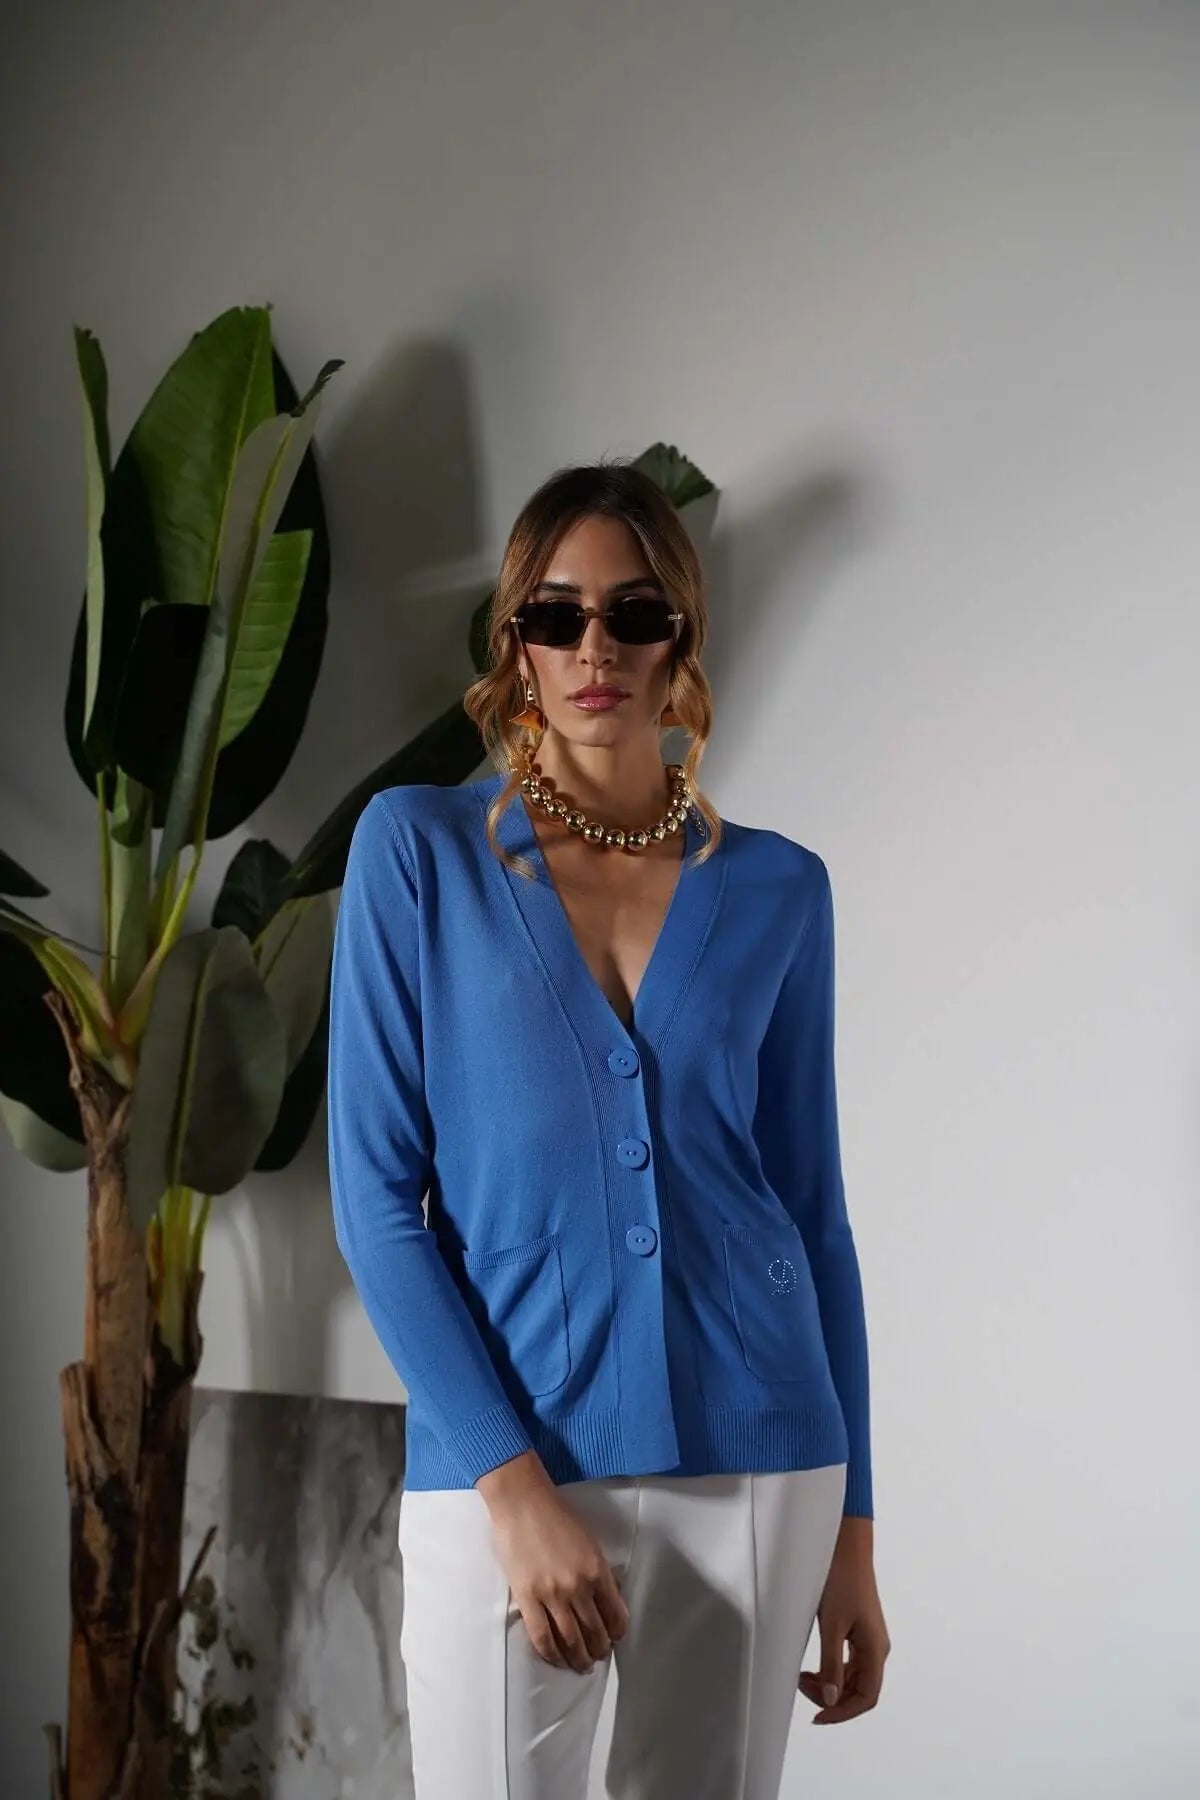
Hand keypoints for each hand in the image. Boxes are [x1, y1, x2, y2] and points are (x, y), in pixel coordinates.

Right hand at [477, 1451, 629, 1673]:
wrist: (523, 1502)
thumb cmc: (557, 1515)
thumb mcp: (590, 1541)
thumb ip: (599, 1571)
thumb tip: (608, 1596)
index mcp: (598, 1571)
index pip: (615, 1614)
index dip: (617, 1632)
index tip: (615, 1638)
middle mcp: (578, 1587)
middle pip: (594, 1631)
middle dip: (599, 1649)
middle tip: (598, 1656)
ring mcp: (552, 1595)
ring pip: (570, 1640)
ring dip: (578, 1658)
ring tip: (582, 1665)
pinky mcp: (527, 1598)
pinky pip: (541, 1636)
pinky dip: (551, 1654)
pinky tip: (556, 1660)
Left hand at [797, 1517, 890, 1723]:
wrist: (847, 1546)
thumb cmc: (840, 1581)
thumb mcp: (832, 1625)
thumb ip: (831, 1664)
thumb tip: (830, 1701)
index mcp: (875, 1649)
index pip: (866, 1697)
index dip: (842, 1713)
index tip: (816, 1716)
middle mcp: (877, 1647)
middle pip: (859, 1689)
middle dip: (832, 1697)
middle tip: (801, 1686)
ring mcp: (869, 1638)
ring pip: (853, 1676)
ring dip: (830, 1684)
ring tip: (803, 1677)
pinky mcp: (860, 1628)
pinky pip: (849, 1661)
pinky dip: (832, 1669)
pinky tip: (814, 1667)